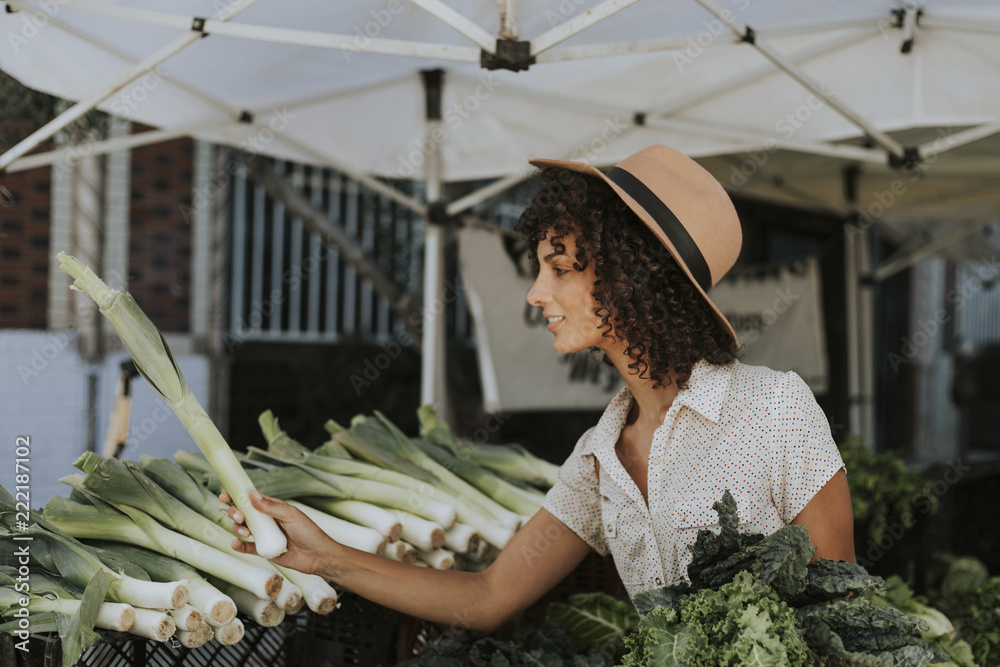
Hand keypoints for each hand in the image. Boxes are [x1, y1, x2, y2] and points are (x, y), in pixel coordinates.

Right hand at [220, 490, 337, 574]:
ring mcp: (265, 535)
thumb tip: (252, 495)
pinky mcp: (265, 550)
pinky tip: (236, 544)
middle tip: (239, 517)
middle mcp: (267, 520)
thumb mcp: (291, 515)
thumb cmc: (309, 532)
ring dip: (238, 529)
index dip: (237, 496)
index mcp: (273, 508)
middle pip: (243, 513)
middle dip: (235, 513)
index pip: (252, 499)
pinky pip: (247, 547)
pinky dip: (239, 545)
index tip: (225, 495)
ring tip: (245, 532)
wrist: (317, 556)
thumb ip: (271, 506)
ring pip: (243, 529)